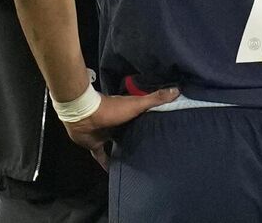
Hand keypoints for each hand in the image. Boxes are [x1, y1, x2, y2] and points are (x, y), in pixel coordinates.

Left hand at [61, 87, 178, 169]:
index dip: (151, 121)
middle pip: (129, 132)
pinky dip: (106, 164)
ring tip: (137, 162)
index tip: (163, 128)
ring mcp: (106, 134)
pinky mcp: (96, 145)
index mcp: (127, 112)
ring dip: (123, 150)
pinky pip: (102, 156)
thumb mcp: (137, 104)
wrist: (85, 116)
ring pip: (116, 144)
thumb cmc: (112, 109)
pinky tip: (113, 173)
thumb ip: (155, 98)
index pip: (141, 117)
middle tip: (152, 150)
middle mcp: (117, 123)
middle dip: (137, 138)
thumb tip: (177, 89)